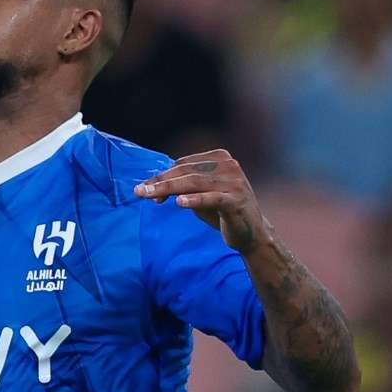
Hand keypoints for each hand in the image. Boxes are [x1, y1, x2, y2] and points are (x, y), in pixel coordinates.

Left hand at [133, 149, 272, 252]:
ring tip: (151, 197)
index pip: (183, 164)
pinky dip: (195, 199)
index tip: (144, 190)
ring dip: (169, 189)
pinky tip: (179, 202)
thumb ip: (180, 187)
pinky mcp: (236, 200)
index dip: (162, 176)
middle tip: (140, 192)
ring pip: (195, 183)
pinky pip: (212, 198)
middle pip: (186, 171)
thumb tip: (151, 185)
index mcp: (219, 158)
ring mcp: (234, 182)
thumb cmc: (222, 211)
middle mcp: (228, 165)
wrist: (251, 233)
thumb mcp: (199, 195)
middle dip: (161, 182)